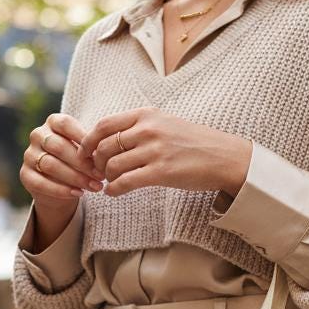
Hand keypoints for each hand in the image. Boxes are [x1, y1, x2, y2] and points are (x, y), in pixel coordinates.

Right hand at [20, 114, 105, 214]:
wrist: (62, 186)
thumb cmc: (78, 162)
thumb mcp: (85, 151)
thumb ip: (90, 148)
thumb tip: (103, 154)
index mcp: (52, 123)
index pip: (65, 124)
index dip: (82, 137)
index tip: (100, 153)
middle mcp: (37, 135)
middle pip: (59, 147)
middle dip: (82, 163)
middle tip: (101, 176)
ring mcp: (29, 155)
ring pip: (50, 165)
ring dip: (75, 178)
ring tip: (95, 187)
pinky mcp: (25, 175)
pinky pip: (41, 183)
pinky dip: (62, 190)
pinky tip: (79, 194)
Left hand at [77, 107, 251, 197]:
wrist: (224, 157)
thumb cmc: (194, 143)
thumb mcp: (166, 123)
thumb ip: (140, 127)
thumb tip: (111, 138)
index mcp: (146, 115)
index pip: (104, 125)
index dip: (88, 141)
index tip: (84, 153)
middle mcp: (148, 130)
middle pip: (104, 147)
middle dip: (95, 163)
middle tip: (98, 173)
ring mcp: (154, 150)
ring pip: (112, 165)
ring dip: (106, 178)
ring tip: (109, 183)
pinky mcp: (161, 172)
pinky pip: (126, 182)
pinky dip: (114, 189)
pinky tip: (113, 193)